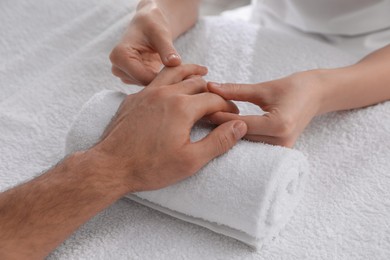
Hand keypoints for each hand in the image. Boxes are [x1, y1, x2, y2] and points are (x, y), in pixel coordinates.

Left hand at [90, 64, 246, 191]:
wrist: (110, 166)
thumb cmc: (150, 167)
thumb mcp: (191, 160)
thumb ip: (219, 141)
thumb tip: (239, 126)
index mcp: (182, 107)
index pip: (214, 99)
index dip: (228, 107)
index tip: (233, 115)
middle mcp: (166, 93)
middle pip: (197, 82)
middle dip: (213, 91)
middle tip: (220, 101)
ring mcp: (148, 93)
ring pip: (174, 73)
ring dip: (191, 73)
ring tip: (202, 73)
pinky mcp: (135, 98)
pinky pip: (156, 80)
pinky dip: (170, 79)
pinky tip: (171, 86)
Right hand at [109, 0, 181, 85]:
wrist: (148, 24)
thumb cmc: (153, 25)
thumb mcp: (161, 34)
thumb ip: (167, 49)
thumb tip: (175, 63)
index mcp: (119, 55)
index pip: (142, 77)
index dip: (162, 78)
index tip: (180, 74)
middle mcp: (117, 67)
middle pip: (144, 83)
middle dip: (162, 80)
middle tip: (181, 73)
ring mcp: (123, 75)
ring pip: (146, 87)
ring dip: (161, 81)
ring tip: (173, 70)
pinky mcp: (131, 79)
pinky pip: (148, 86)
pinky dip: (159, 81)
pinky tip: (167, 72)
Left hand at [207, 71, 322, 147]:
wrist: (318, 95)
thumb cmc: (295, 87)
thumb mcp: (264, 88)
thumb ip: (236, 90)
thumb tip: (210, 87)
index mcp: (278, 124)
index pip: (240, 123)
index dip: (219, 117)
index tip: (201, 111)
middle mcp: (281, 141)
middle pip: (241, 136)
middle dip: (220, 127)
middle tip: (199, 119)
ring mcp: (281, 149)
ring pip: (246, 143)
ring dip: (228, 134)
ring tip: (208, 124)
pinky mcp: (280, 150)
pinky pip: (254, 145)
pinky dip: (240, 137)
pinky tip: (225, 130)